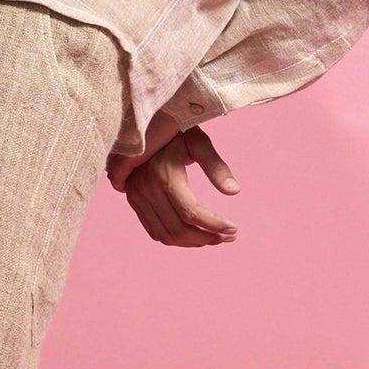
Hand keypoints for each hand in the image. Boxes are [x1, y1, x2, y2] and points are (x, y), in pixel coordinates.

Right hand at [106, 113, 240, 246]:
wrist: (142, 126)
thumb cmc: (175, 131)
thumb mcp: (198, 142)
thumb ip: (216, 166)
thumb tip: (234, 191)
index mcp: (164, 175)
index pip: (191, 213)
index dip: (214, 225)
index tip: (234, 229)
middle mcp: (146, 189)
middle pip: (179, 229)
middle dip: (207, 238)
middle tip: (230, 236)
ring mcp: (137, 197)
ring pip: (166, 235)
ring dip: (193, 242)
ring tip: (216, 238)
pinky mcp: (134, 201)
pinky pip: (154, 231)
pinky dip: (176, 239)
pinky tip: (196, 234)